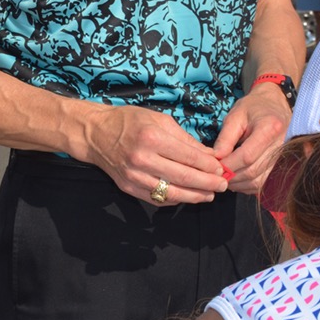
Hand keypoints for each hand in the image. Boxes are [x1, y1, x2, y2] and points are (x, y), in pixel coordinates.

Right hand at [82, 102, 229, 205]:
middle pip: (184, 177)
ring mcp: (135, 176)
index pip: (190, 157)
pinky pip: (157, 198)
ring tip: (209, 195)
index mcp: (153, 137)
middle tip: (223, 186)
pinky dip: (176, 199)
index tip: (222, 169)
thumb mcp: (159, 119)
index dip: (209, 166)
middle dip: (208, 184)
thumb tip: (209, 155)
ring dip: (195, 196)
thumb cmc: (130, 121)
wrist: (96, 133)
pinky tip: (187, 196)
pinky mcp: (129, 188)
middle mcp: (143, 158)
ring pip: (172, 193)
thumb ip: (185, 139)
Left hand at [209, 85, 291, 193]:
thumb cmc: (253, 108)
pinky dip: (247, 186)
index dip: (228, 165)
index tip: (214, 166)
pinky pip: (263, 183)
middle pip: (253, 172)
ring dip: (238, 184)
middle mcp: (281, 146)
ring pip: (258, 182)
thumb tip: (216, 158)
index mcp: (269, 128)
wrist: (275, 104)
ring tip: (225, 177)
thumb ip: (225, 138)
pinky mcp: (282, 166)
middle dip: (231, 177)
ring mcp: (284, 158)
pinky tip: (237, 178)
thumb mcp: (235, 116)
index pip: (247, 156)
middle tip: (216, 174)